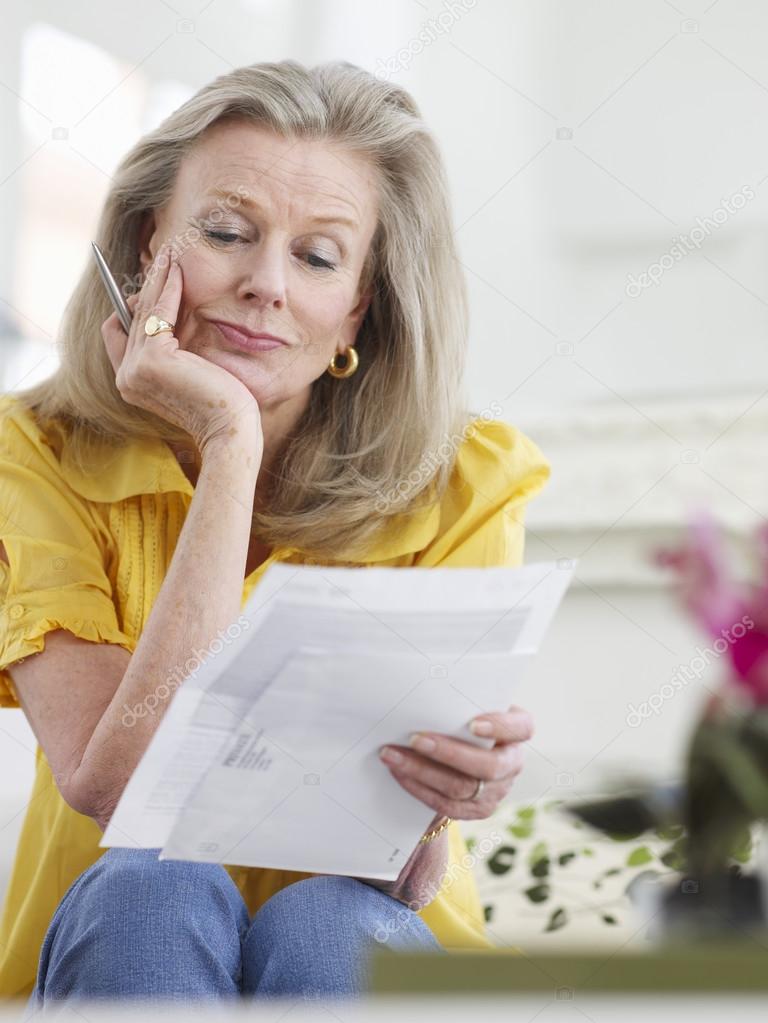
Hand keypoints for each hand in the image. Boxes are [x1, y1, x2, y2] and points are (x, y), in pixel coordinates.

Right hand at [101, 241, 260, 454]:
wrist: (230, 428)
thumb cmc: (220, 406)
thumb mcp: (189, 375)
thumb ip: (173, 352)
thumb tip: (166, 318)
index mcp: (131, 383)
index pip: (118, 335)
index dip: (133, 308)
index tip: (154, 285)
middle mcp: (125, 378)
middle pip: (131, 318)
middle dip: (147, 286)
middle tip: (163, 258)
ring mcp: (134, 370)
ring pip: (143, 311)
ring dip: (157, 279)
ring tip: (170, 255)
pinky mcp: (152, 360)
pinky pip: (158, 312)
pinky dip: (168, 288)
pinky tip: (178, 271)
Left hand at [378, 705, 532, 820]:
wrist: (459, 756)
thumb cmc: (461, 718)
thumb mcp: (469, 707)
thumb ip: (459, 702)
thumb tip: (424, 689)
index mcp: (516, 732)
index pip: (522, 727)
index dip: (500, 727)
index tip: (473, 724)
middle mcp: (512, 763)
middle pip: (488, 765)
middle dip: (448, 753)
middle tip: (414, 738)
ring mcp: (497, 791)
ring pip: (462, 787)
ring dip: (421, 770)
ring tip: (392, 755)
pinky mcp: (477, 809)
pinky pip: (447, 805)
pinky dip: (418, 787)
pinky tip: (399, 772)